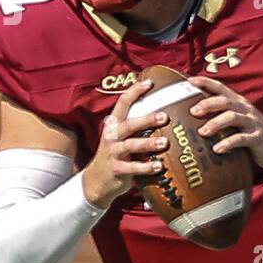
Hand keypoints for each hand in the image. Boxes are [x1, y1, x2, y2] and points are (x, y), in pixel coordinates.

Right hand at [81, 78, 169, 208]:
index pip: (123, 103)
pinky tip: (159, 166)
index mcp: (114, 124)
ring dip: (148, 144)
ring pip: (131, 145)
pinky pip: (132, 168)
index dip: (135, 91)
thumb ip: (136, 125)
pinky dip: (146, 167)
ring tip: (165, 143)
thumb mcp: (121, 137)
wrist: (97, 180)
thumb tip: (163, 110)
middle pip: (129, 124)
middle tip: (164, 116)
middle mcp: (112, 136)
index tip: (149, 82)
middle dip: (146, 119)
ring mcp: (113, 153)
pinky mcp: (116, 169)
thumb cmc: (117, 154)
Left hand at [186, 76, 262, 173]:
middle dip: (208, 104)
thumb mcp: (241, 121)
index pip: (221, 88)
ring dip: (216, 123)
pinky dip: (228, 143)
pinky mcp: (258, 139)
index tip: (190, 81)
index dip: (206, 83)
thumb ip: (223, 116)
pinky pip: (242, 139)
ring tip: (203, 132)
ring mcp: (253, 124)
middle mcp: (246, 110)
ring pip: (233, 118)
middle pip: (225, 101)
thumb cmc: (255, 134)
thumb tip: (195, 118)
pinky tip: (217, 149)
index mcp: (239, 104)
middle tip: (193, 111)